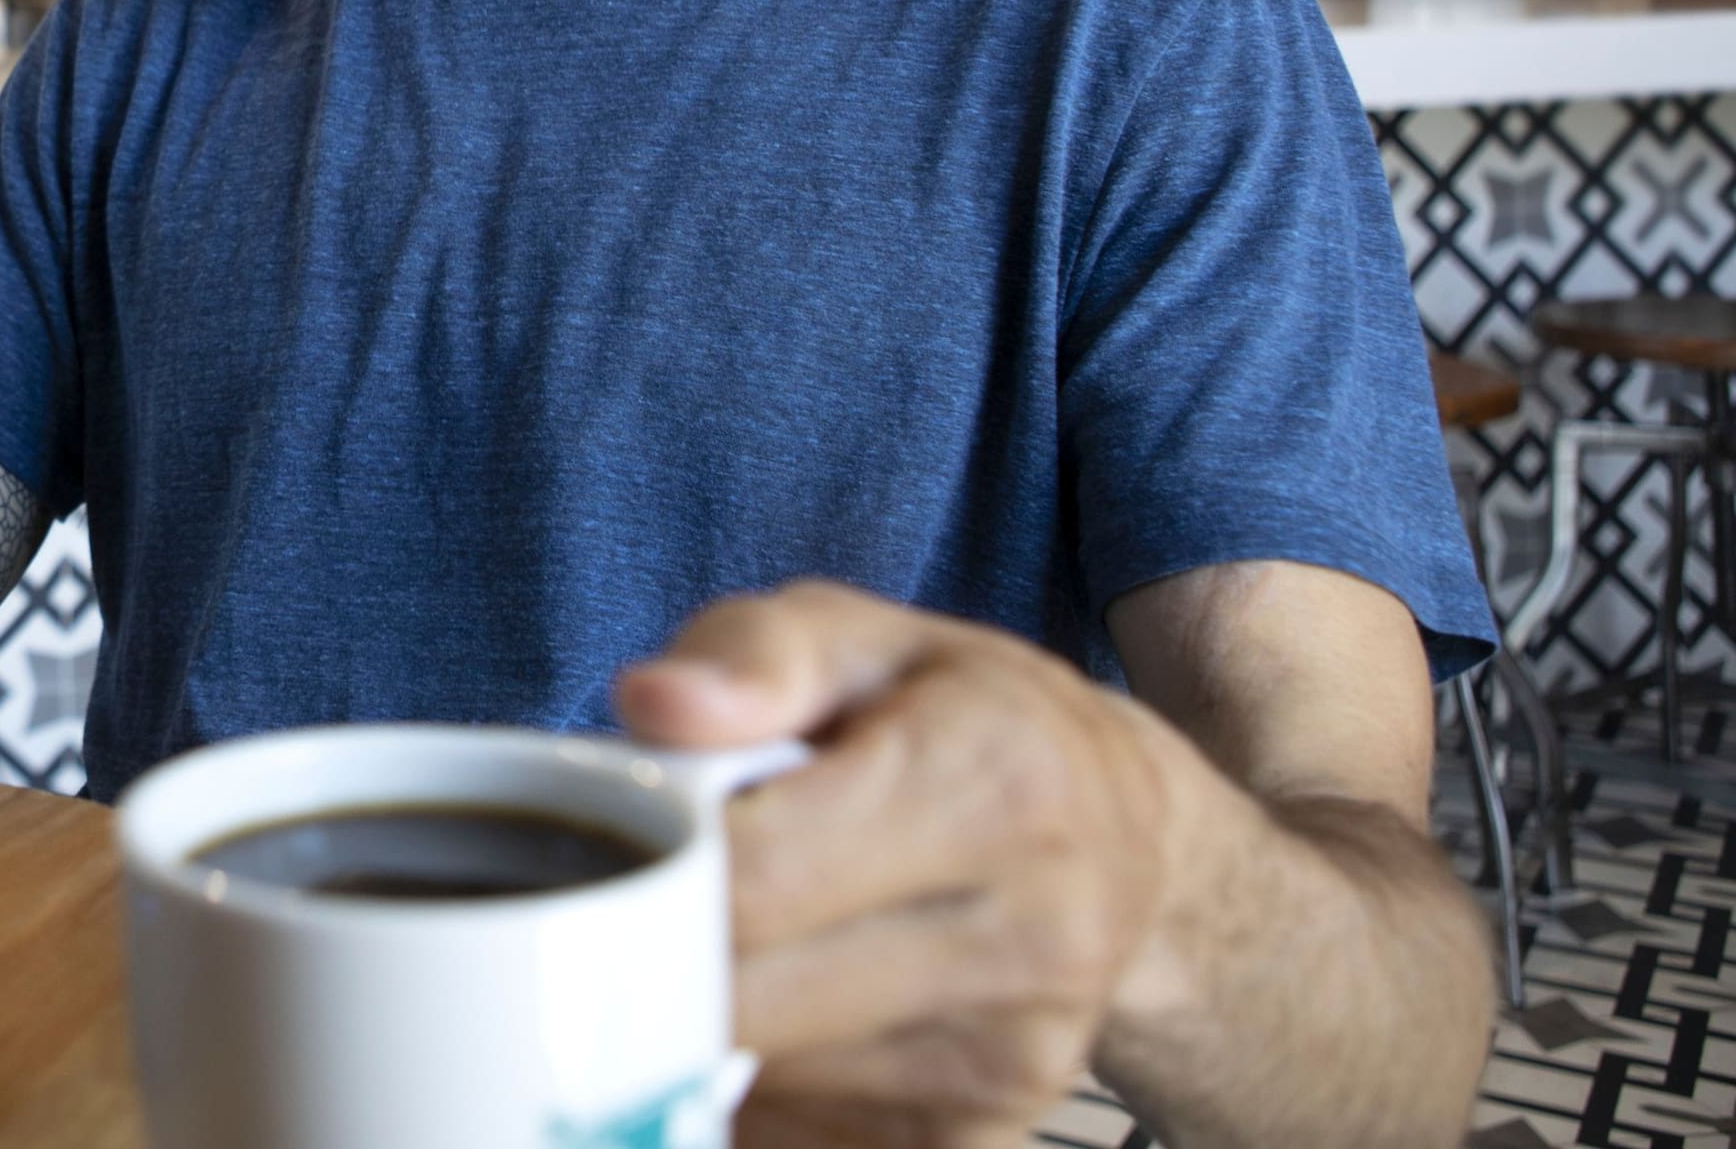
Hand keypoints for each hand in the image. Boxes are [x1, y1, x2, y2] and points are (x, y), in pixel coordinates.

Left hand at [617, 581, 1184, 1147]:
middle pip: (751, 998)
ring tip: (716, 933)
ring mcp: (1011, 1056)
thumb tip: (653, 703)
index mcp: (991, 783)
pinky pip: (807, 1137)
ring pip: (767, 1078)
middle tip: (628, 895)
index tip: (615, 840)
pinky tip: (772, 1002)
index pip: (759, 878)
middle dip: (653, 951)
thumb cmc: (958, 715)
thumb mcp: (860, 637)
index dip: (651, 867)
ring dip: (702, 1018)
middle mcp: (1024, 935)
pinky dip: (756, 1085)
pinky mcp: (981, 1134)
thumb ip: (751, 655)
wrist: (1120, 837)